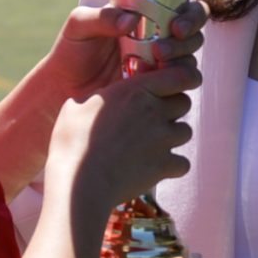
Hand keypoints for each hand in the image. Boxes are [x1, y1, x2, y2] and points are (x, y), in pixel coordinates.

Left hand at [38, 0, 208, 99]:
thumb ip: (101, 18)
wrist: (68, 90)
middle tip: (175, 29)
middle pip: (194, 13)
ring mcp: (164, 52)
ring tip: (157, 55)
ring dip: (182, 48)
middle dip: (192, 19)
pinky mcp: (164, 79)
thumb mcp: (79, 26)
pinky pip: (185, 74)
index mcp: (142, 3)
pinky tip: (151, 74)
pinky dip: (175, 72)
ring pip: (193, 44)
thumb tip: (131, 19)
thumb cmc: (73, 50)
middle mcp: (159, 25)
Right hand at [47, 50, 199, 208]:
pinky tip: (156, 167)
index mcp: (135, 91)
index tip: (175, 84)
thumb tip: (100, 98)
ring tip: (153, 143)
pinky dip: (173, 166)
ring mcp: (162, 140)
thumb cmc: (71, 142)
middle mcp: (154, 112)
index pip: (179, 75)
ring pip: (186, 131)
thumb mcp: (76, 106)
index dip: (182, 78)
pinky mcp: (164, 166)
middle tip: (154, 117)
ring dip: (173, 136)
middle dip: (173, 108)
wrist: (79, 182)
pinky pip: (183, 162)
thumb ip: (98, 97)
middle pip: (184, 102)